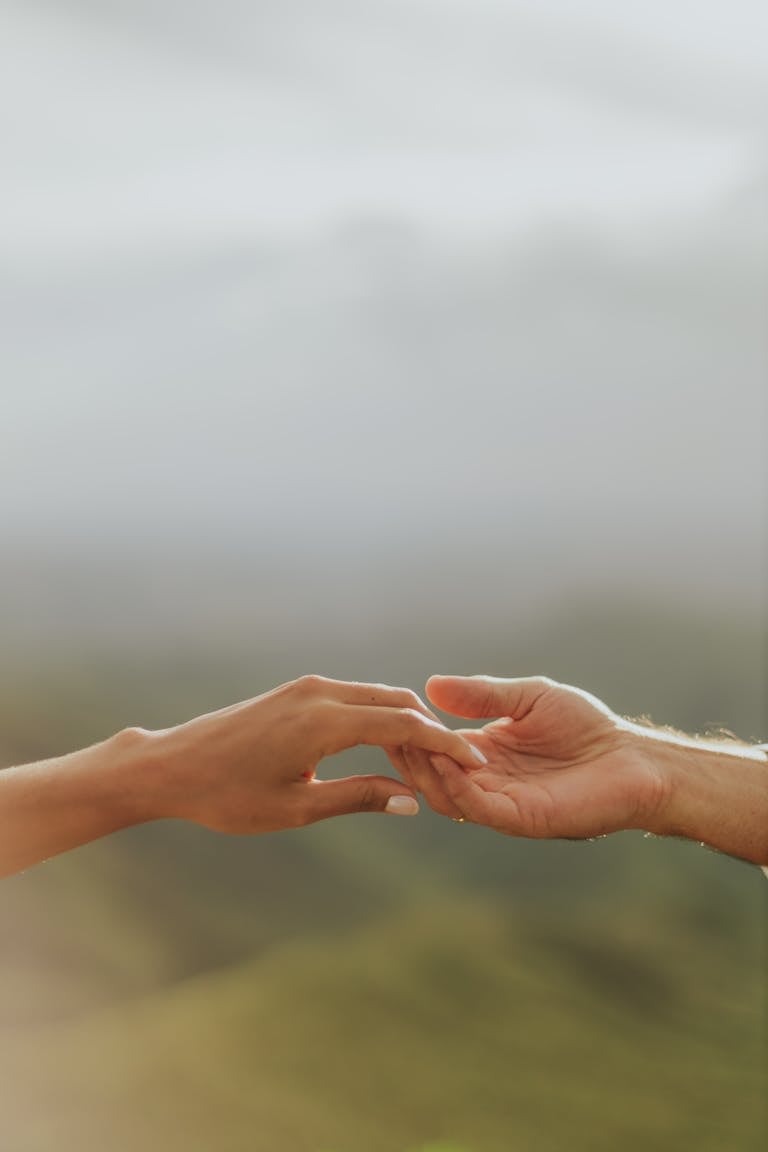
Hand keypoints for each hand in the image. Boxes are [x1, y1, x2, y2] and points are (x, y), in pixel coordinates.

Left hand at [145, 675, 484, 833]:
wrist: (173, 765)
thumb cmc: (228, 795)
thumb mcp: (297, 808)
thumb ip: (359, 798)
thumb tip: (413, 802)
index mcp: (323, 722)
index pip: (403, 726)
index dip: (445, 745)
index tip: (476, 764)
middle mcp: (320, 693)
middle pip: (398, 702)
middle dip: (433, 732)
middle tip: (460, 767)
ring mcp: (307, 688)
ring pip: (377, 697)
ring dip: (408, 724)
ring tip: (430, 763)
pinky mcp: (298, 691)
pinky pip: (355, 698)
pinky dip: (381, 718)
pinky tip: (391, 748)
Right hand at [398, 675, 666, 838]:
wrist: (633, 759)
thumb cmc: (588, 727)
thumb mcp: (528, 697)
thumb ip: (483, 693)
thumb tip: (430, 685)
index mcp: (485, 752)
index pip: (435, 747)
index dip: (413, 731)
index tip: (394, 709)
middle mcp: (487, 781)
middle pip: (431, 775)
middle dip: (410, 753)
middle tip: (393, 731)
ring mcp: (501, 802)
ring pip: (446, 795)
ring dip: (427, 770)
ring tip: (417, 742)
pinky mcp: (520, 818)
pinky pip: (477, 807)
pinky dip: (456, 786)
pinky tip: (446, 760)